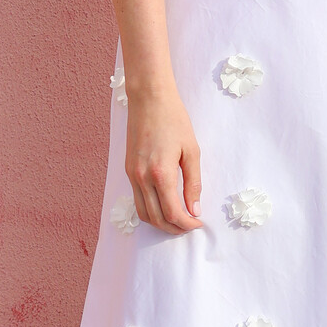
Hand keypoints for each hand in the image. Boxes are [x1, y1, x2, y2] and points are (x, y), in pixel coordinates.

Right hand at [125, 87, 203, 232]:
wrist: (148, 98)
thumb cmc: (174, 120)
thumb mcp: (191, 151)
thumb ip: (193, 183)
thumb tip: (195, 209)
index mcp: (160, 173)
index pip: (172, 212)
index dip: (186, 224)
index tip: (198, 223)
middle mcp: (142, 178)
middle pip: (156, 218)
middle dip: (174, 228)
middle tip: (189, 226)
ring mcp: (131, 175)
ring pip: (143, 213)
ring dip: (160, 223)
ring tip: (177, 220)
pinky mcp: (127, 170)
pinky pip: (136, 199)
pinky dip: (150, 210)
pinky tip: (163, 206)